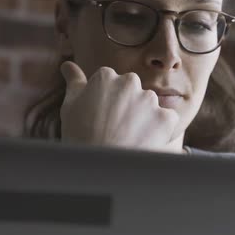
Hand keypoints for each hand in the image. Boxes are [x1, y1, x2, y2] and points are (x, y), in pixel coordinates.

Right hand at [59, 61, 180, 152]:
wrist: (99, 169)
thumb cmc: (80, 137)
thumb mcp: (70, 106)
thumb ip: (74, 82)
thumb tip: (67, 65)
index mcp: (106, 76)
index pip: (112, 82)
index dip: (107, 102)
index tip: (102, 117)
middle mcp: (130, 82)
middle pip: (133, 90)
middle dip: (128, 105)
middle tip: (116, 128)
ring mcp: (149, 100)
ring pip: (150, 105)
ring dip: (144, 117)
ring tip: (128, 137)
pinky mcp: (165, 117)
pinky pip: (167, 120)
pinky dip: (160, 130)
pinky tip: (144, 141)